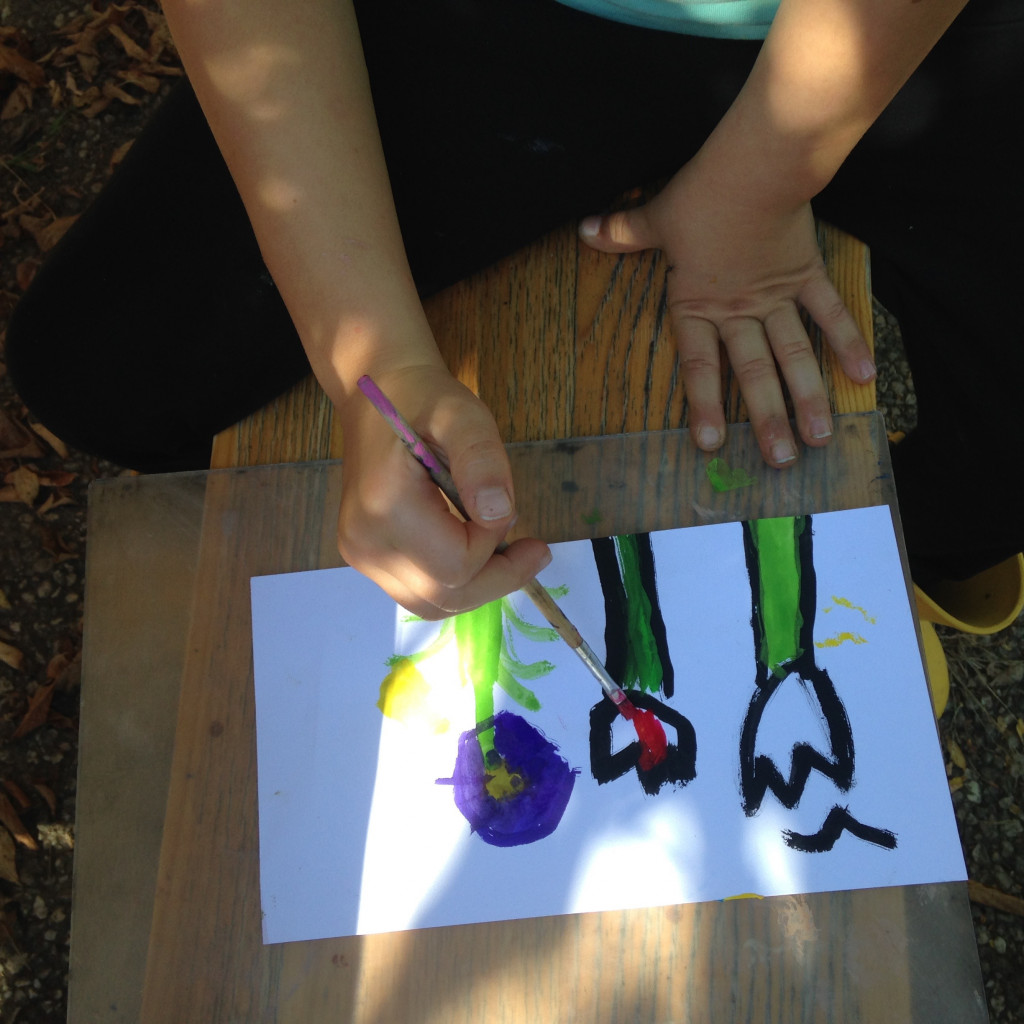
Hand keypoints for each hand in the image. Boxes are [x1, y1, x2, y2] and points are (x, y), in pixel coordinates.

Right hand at [336, 364, 551, 616]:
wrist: (376, 393)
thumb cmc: (423, 400)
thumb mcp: (463, 414)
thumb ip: (482, 460)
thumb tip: (500, 514)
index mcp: (384, 507)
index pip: (455, 566)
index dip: (494, 547)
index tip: (510, 509)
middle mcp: (364, 541)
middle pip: (443, 596)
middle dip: (496, 578)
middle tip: (535, 551)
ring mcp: (360, 554)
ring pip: (430, 603)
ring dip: (478, 586)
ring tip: (509, 554)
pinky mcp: (364, 557)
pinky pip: (417, 591)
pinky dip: (454, 581)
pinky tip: (475, 550)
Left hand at [580, 163, 874, 466]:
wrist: (756, 168)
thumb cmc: (702, 195)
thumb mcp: (657, 217)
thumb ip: (624, 233)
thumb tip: (584, 230)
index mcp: (698, 304)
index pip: (698, 365)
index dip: (704, 406)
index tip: (711, 445)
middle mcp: (739, 311)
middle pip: (754, 372)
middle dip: (768, 419)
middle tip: (781, 461)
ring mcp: (777, 298)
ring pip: (795, 355)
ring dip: (809, 397)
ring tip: (820, 437)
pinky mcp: (807, 276)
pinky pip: (829, 314)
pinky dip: (848, 341)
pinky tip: (864, 377)